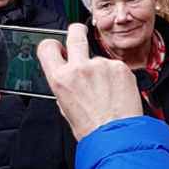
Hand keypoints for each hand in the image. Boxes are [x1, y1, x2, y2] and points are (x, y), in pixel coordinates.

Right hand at [39, 23, 141, 140]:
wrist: (117, 138)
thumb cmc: (92, 130)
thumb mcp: (67, 109)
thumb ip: (66, 88)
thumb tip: (69, 80)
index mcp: (61, 79)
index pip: (47, 47)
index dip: (52, 46)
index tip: (59, 47)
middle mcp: (80, 68)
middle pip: (75, 34)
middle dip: (77, 31)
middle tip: (80, 33)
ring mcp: (102, 65)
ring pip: (99, 59)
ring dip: (102, 71)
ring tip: (107, 94)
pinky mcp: (120, 67)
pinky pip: (116, 68)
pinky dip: (117, 78)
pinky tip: (117, 94)